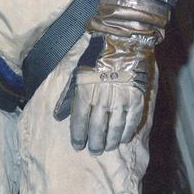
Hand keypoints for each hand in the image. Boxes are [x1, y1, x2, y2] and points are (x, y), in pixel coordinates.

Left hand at [54, 0, 168, 152]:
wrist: (123, 42)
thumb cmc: (95, 58)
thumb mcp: (76, 74)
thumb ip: (67, 97)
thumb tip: (57, 117)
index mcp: (85, 91)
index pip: (79, 120)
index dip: (78, 135)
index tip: (78, 146)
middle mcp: (102, 98)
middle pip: (97, 128)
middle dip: (94, 142)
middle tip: (93, 151)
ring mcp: (121, 99)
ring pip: (115, 128)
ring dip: (110, 141)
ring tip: (106, 148)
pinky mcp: (136, 98)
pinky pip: (132, 121)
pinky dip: (127, 132)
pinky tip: (123, 139)